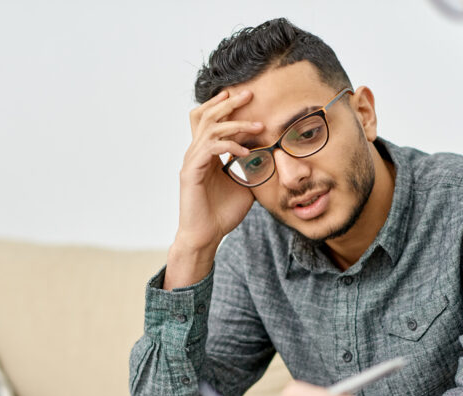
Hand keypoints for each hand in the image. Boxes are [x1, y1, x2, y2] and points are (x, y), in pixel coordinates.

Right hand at [164, 90, 263, 288]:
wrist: (206, 236)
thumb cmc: (222, 214)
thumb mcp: (245, 186)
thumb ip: (253, 169)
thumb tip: (271, 157)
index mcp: (206, 154)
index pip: (212, 121)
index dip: (228, 108)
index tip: (250, 99)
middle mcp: (196, 153)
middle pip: (207, 115)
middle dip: (228, 102)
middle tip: (249, 93)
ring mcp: (191, 162)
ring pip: (209, 128)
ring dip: (234, 124)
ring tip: (257, 126)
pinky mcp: (190, 173)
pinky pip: (209, 149)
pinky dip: (228, 146)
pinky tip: (245, 152)